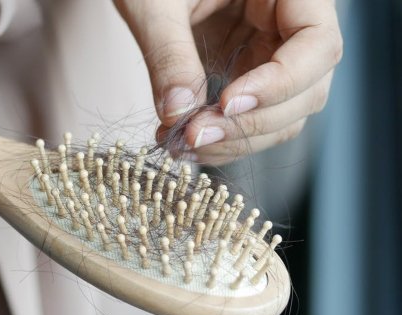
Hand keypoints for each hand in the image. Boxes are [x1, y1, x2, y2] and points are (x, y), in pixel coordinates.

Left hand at [115, 0, 342, 164]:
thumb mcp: (155, 4)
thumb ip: (168, 52)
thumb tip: (178, 113)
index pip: (318, 43)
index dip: (281, 81)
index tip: (228, 103)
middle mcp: (289, 24)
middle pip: (307, 89)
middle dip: (251, 123)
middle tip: (194, 135)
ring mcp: (271, 51)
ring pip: (284, 114)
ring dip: (237, 140)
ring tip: (182, 144)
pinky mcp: (247, 71)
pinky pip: (252, 117)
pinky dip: (223, 138)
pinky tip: (185, 143)